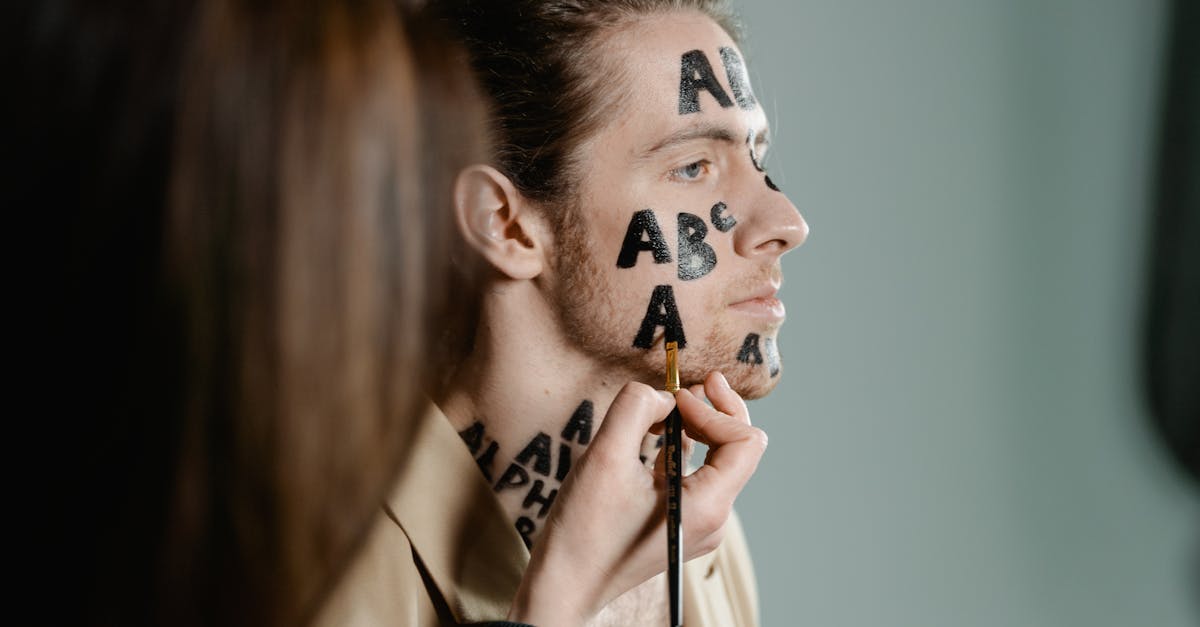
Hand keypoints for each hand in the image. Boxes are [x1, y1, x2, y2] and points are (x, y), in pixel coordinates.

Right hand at [507, 372, 766, 626]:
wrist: (564, 585)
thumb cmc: (583, 530)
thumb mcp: (605, 455)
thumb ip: (635, 408)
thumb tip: (661, 393)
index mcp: (707, 506)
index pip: (744, 441)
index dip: (713, 410)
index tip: (676, 398)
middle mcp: (712, 519)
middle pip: (738, 449)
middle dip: (715, 411)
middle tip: (693, 384)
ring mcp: (698, 525)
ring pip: (717, 462)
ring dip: (696, 428)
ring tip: (667, 407)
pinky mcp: (679, 524)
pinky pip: (694, 478)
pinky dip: (680, 450)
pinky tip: (655, 436)